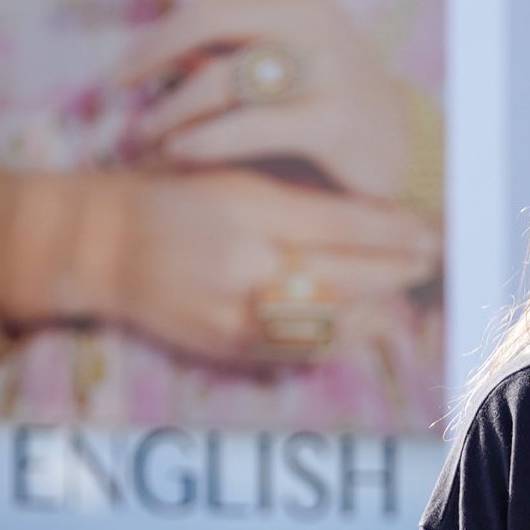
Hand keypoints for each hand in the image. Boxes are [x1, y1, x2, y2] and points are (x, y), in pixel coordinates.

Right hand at [0, 165, 438, 367]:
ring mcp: (238, 310)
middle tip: (430, 262)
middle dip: (396, 271)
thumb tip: (367, 220)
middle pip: (347, 275)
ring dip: (375, 312)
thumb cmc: (169, 197)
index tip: (428, 230)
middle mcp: (248, 262)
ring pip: (329, 319)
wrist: (98, 243)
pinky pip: (297, 350)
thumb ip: (294, 203)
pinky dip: (335, 342)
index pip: (344, 224)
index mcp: (251, 208)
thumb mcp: (230, 179)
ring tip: (403, 301)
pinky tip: (360, 331)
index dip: (394, 232)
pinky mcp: (227, 344)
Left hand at [121, 0, 424, 204]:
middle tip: (118, 79)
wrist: (399, 147)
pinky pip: (248, 127)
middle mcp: (310, 15)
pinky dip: (203, 141)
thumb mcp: (290, 43)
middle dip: (152, 47)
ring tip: (144, 133)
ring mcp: (323, 67)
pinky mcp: (330, 121)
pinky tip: (179, 153)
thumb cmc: (325, 94)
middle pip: (209, 13)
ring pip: (222, 76)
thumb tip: (159, 44)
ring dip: (170, 109)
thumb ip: (236, 33)